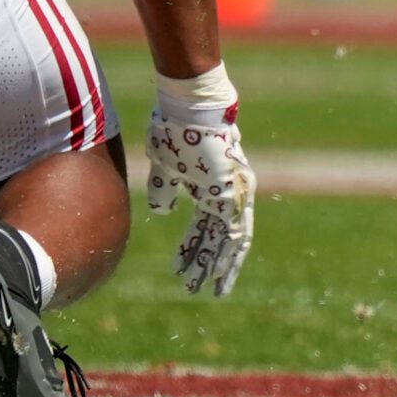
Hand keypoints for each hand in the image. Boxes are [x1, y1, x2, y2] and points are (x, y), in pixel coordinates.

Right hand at [147, 66, 255, 296]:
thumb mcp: (165, 166)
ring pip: (230, 240)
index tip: (180, 271)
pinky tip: (207, 272)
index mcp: (211, 187)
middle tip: (199, 291)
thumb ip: (165, 189)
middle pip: (221, 238)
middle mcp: (227, 193)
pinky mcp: (232, 192)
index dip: (195, 250)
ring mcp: (233, 192)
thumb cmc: (175, 128)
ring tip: (206, 291)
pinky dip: (221, 254)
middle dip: (210, 266)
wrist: (188, 106)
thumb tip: (163, 211)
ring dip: (217, 267)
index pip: (207, 228)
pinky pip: (231, 232)